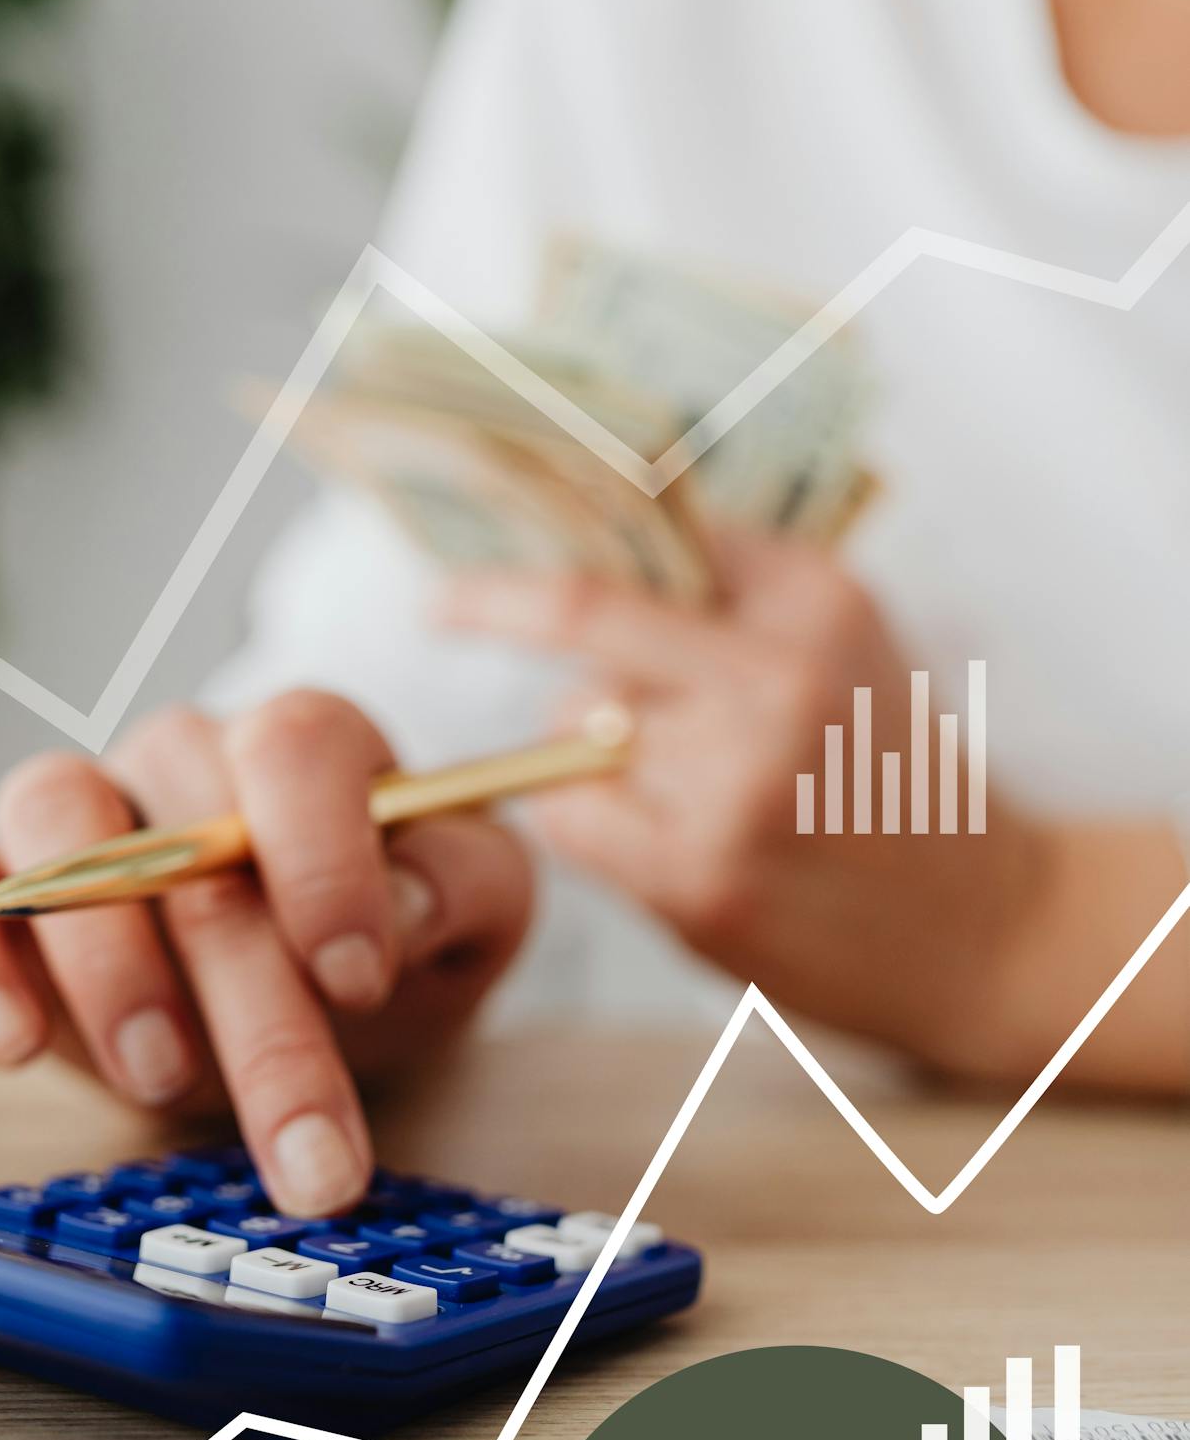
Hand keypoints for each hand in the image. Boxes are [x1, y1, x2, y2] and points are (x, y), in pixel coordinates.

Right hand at [0, 691, 532, 1217]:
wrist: (315, 1013)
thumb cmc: (388, 949)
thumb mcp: (471, 920)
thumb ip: (464, 886)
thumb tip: (406, 899)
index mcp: (304, 748)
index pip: (295, 742)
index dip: (323, 857)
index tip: (358, 980)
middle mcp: (181, 758)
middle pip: (184, 824)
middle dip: (252, 1004)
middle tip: (306, 1149)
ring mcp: (76, 815)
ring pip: (51, 818)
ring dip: (108, 962)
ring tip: (164, 1079)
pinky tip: (10, 1043)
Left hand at [439, 535, 1044, 1079]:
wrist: (995, 929)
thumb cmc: (892, 774)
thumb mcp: (844, 642)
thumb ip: (730, 584)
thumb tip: (588, 517)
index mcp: (817, 599)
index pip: (648, 525)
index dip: (554, 511)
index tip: (477, 519)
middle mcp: (779, 676)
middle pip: (579, 613)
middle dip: (492, 607)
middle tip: (444, 608)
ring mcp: (738, 780)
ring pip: (569, 727)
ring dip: (586, 750)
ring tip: (680, 788)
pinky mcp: (702, 877)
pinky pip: (568, 816)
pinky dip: (583, 821)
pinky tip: (655, 840)